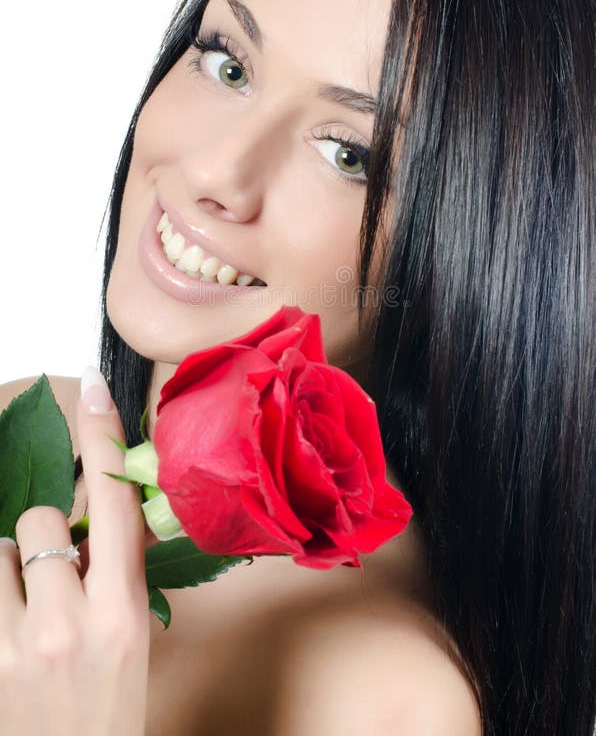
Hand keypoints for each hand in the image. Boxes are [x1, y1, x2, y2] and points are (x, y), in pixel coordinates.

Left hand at [0, 369, 149, 735]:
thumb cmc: (108, 712)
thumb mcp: (131, 638)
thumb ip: (115, 573)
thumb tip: (92, 521)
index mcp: (123, 610)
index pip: (114, 502)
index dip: (104, 437)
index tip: (94, 389)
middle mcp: (70, 622)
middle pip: (37, 519)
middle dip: (39, 534)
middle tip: (51, 573)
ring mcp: (17, 645)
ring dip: (7, 566)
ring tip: (22, 608)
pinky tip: (5, 626)